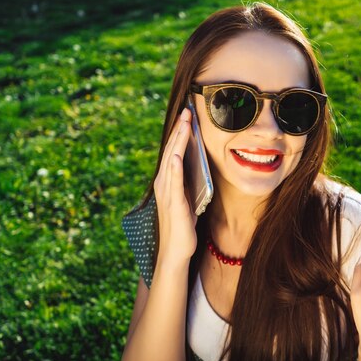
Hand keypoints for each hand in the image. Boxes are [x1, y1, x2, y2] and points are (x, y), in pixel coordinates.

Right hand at [153, 107, 197, 262]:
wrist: (176, 250)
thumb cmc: (183, 224)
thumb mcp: (188, 197)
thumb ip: (188, 181)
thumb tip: (197, 165)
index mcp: (168, 181)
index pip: (174, 151)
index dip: (180, 132)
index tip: (188, 114)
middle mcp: (164, 183)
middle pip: (172, 151)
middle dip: (180, 130)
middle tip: (187, 110)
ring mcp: (167, 193)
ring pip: (172, 161)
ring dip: (177, 142)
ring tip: (183, 124)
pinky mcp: (174, 205)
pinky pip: (173, 183)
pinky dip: (174, 169)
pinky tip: (176, 157)